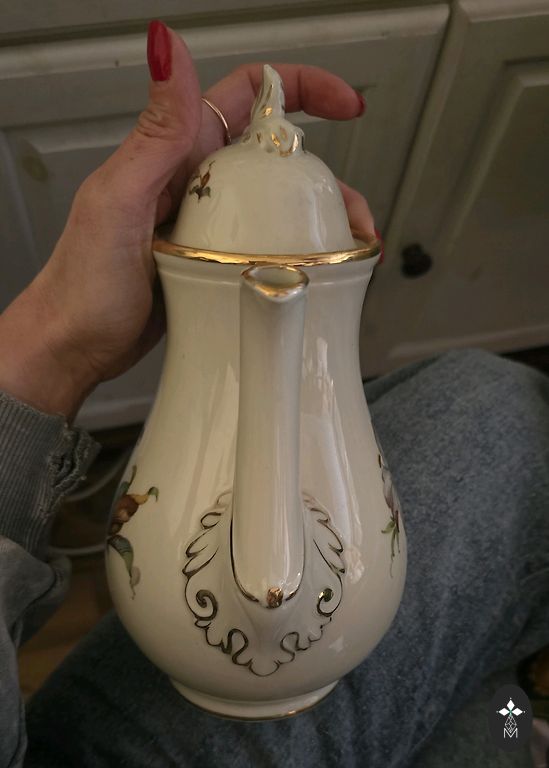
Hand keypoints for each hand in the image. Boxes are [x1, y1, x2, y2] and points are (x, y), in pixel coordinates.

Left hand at [0, 21, 374, 420]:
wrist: (76, 346)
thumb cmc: (84, 281)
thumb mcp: (119, 200)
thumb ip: (154, 131)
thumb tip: (166, 48)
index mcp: (178, 155)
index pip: (248, 97)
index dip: (301, 89)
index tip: (344, 104)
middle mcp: (201, 186)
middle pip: (278, 159)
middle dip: (327, 174)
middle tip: (353, 208)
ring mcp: (214, 228)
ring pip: (280, 207)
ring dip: (322, 221)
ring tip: (349, 248)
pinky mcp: (218, 267)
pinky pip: (268, 249)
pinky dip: (299, 257)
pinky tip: (316, 274)